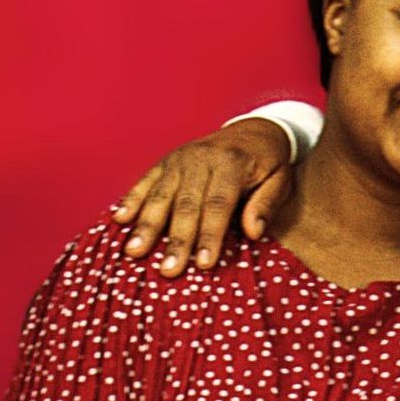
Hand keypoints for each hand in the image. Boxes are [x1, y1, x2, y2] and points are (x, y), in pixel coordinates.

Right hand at [111, 121, 295, 275]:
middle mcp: (200, 159)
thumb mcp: (280, 180)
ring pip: (161, 195)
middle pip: (186, 205)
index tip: (204, 264)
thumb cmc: (268, 163)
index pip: (218, 205)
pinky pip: (145, 182)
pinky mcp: (164, 162)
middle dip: (176, 240)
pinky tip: (119, 221)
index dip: (210, 236)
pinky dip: (131, 200)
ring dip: (146, 226)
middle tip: (168, 271)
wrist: (253, 129)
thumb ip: (266, 204)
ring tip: (134, 252)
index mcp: (231, 164)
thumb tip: (253, 233)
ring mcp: (178, 160)